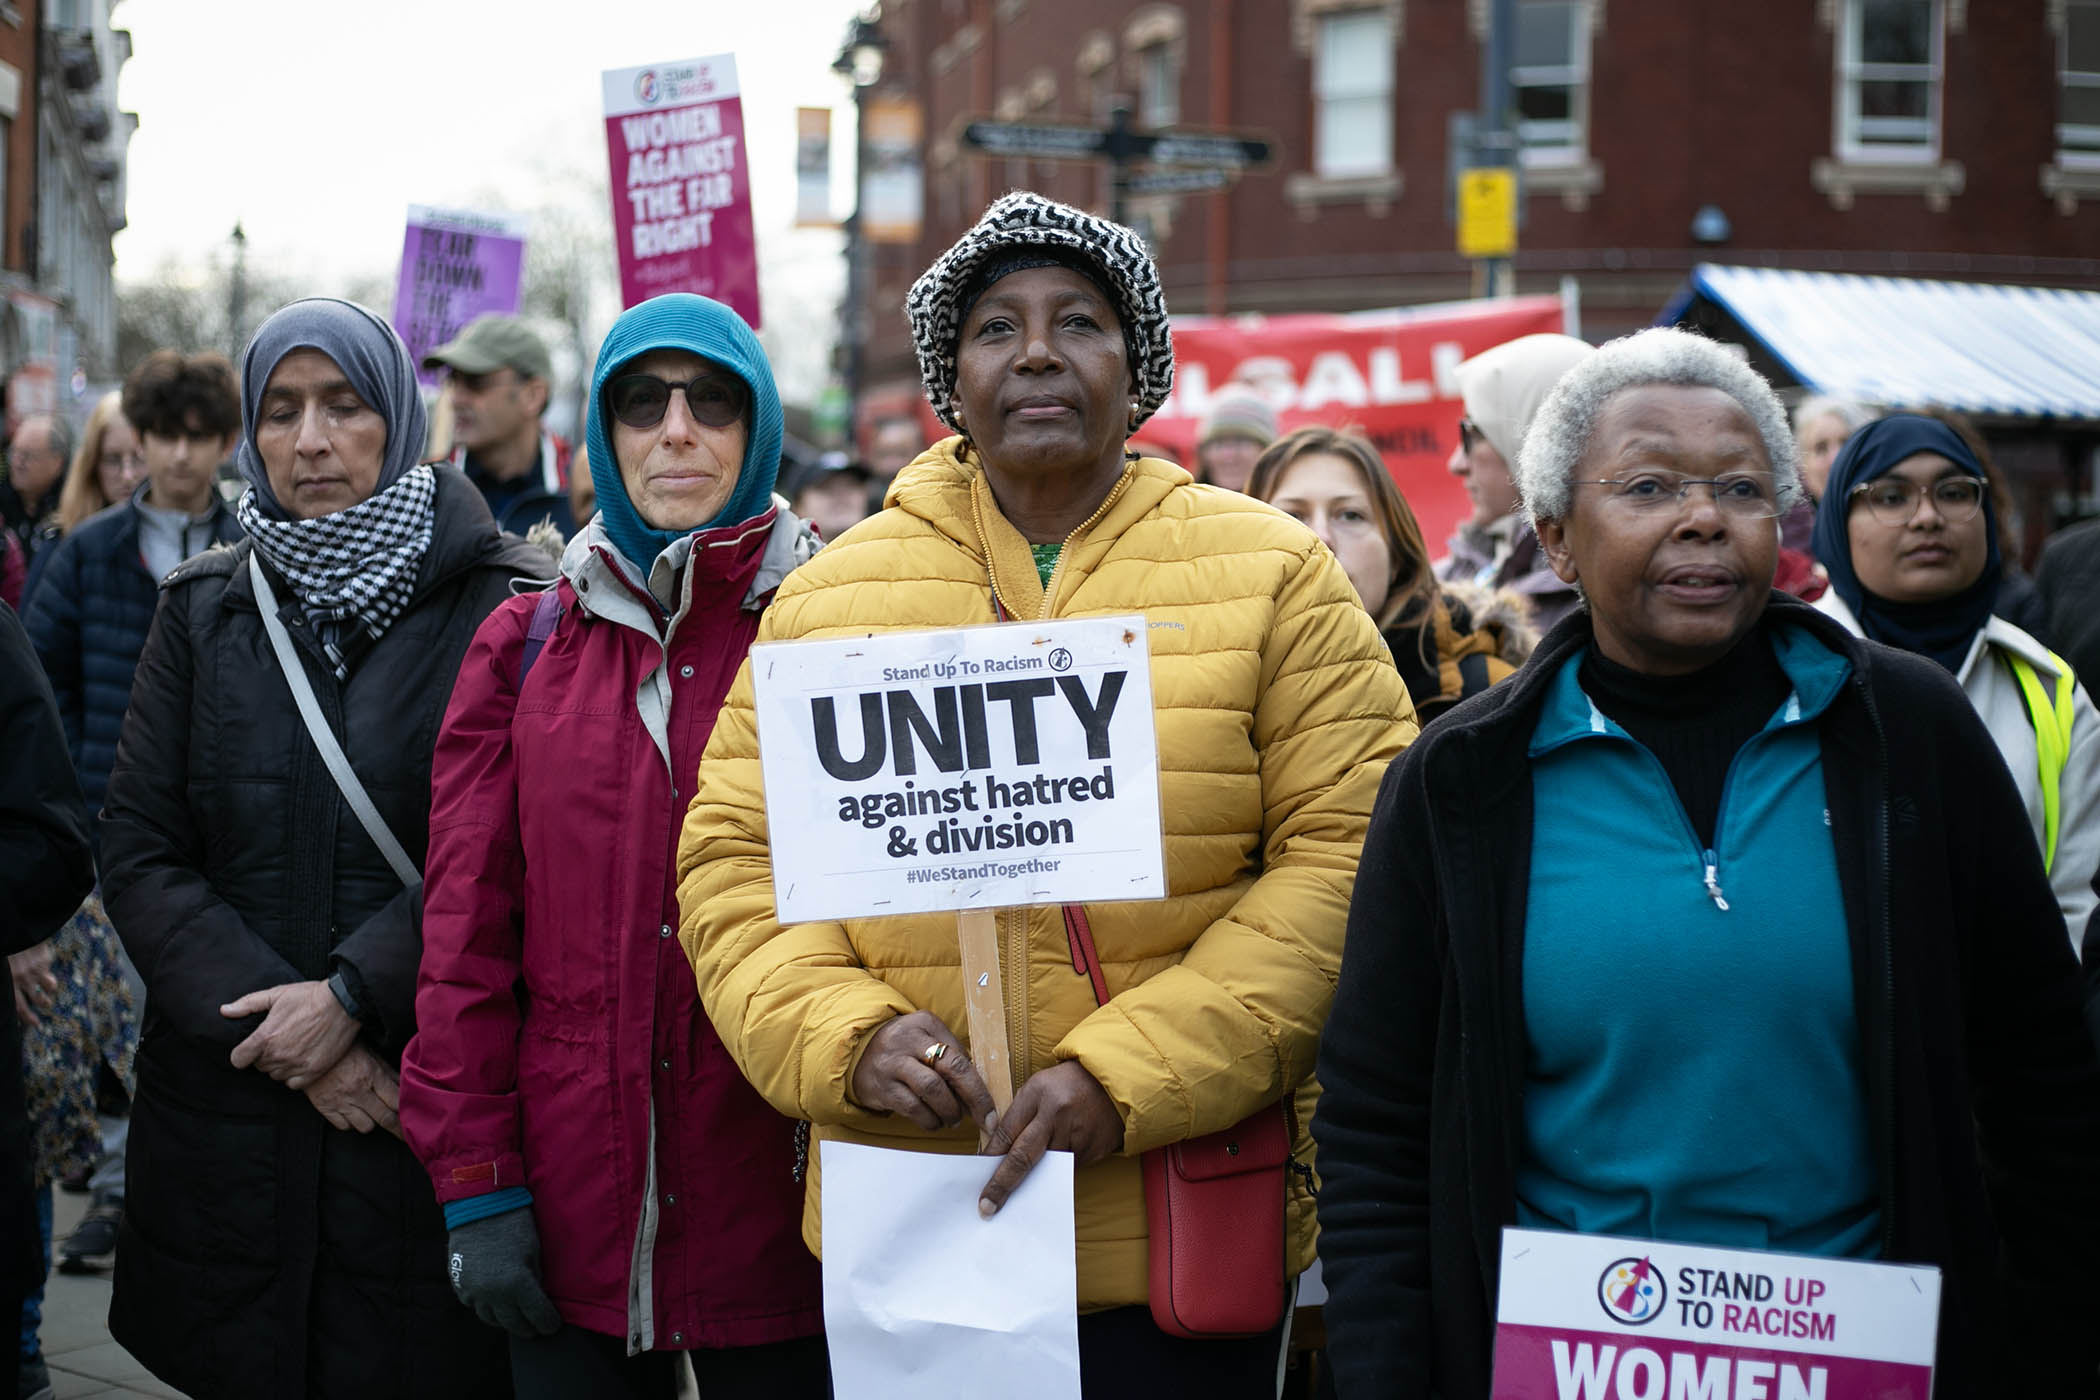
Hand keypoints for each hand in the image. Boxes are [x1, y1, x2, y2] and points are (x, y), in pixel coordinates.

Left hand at [8, 941, 56, 1027]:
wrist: (19, 928)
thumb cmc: (8, 949)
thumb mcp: (3, 966)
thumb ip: (6, 977)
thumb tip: (7, 991)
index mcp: (8, 980)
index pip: (17, 1005)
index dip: (24, 1018)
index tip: (30, 1025)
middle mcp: (21, 978)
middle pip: (33, 1002)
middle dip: (35, 1015)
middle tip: (36, 1022)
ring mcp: (34, 971)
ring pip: (46, 993)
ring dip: (45, 1000)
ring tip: (45, 1002)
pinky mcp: (44, 963)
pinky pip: (50, 980)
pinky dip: (50, 985)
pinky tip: (48, 984)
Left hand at [223, 980, 358, 1088]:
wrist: (344, 1003)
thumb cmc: (310, 996)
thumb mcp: (277, 994)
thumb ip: (248, 1004)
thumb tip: (224, 1011)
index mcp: (265, 1037)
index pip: (238, 1059)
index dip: (243, 1053)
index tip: (251, 1048)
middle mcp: (278, 1055)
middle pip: (259, 1066)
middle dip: (264, 1055)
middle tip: (280, 1040)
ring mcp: (296, 1065)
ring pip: (275, 1075)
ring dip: (279, 1065)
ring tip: (292, 1048)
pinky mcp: (313, 1072)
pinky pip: (292, 1084)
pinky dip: (294, 1075)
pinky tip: (301, 1060)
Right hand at [302, 1043, 401, 1137]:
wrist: (306, 1051)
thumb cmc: (342, 1049)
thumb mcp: (369, 1053)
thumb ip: (387, 1071)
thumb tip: (405, 1085)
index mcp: (371, 1074)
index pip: (396, 1101)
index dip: (408, 1111)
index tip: (416, 1119)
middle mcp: (358, 1091)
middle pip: (385, 1118)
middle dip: (398, 1128)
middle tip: (405, 1135)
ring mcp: (341, 1101)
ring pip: (365, 1127)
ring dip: (371, 1122)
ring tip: (372, 1113)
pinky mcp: (325, 1108)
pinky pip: (344, 1127)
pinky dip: (351, 1124)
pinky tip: (353, 1114)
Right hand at [447, 1209, 562, 1338]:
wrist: (479, 1205)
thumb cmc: (515, 1223)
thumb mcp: (534, 1252)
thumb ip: (535, 1279)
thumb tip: (538, 1297)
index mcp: (517, 1284)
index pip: (537, 1315)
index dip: (548, 1323)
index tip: (554, 1326)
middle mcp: (493, 1294)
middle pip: (513, 1323)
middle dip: (528, 1328)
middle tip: (537, 1329)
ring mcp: (473, 1291)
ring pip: (491, 1318)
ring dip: (505, 1321)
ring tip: (516, 1319)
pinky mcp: (459, 1284)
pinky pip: (473, 1305)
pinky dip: (486, 1307)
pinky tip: (495, 1304)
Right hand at [849, 1011, 997, 1134]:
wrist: (859, 1054)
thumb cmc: (905, 1049)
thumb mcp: (927, 1038)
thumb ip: (952, 1055)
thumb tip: (981, 1089)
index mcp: (925, 1023)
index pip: (960, 1054)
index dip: (979, 1084)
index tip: (990, 1107)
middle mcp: (908, 1040)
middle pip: (950, 1068)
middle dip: (973, 1098)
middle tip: (984, 1119)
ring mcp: (893, 1063)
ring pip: (931, 1089)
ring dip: (949, 1111)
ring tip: (954, 1119)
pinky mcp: (882, 1087)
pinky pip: (912, 1108)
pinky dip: (929, 1120)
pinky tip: (935, 1121)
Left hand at [978, 1060, 1122, 1217]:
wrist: (1114, 1082)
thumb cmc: (1067, 1085)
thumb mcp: (1038, 1089)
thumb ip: (1018, 1118)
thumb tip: (997, 1156)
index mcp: (1038, 1094)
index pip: (1006, 1133)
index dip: (990, 1160)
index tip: (978, 1182)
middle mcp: (1057, 1115)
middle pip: (1022, 1158)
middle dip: (1002, 1185)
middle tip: (987, 1207)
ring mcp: (1077, 1134)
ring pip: (1046, 1167)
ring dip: (1035, 1176)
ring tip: (1031, 1177)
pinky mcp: (1093, 1150)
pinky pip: (1067, 1167)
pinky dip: (1059, 1166)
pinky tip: (1065, 1150)